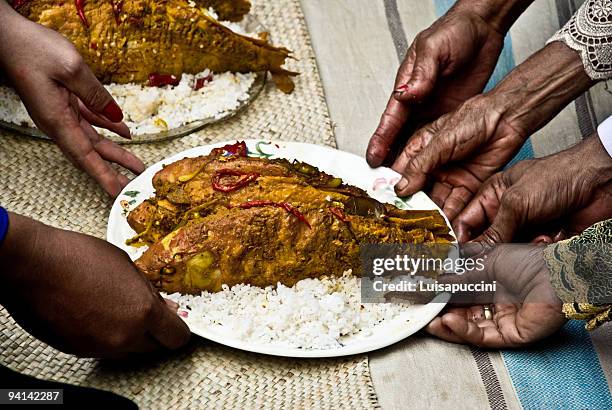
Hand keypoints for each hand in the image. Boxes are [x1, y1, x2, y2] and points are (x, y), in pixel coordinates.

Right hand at [0, 6, 143, 196]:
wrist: (6, 36)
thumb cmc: (31, 49)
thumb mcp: (72, 69)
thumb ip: (96, 95)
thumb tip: (116, 117)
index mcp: (58, 120)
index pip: (86, 157)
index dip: (104, 176)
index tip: (119, 194)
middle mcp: (58, 122)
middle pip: (92, 153)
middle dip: (115, 169)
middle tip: (136, 183)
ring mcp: (59, 112)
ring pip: (92, 138)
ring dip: (115, 151)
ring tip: (135, 164)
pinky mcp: (61, 100)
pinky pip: (89, 119)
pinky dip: (107, 125)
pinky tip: (123, 131)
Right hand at [0, 213, 189, 357]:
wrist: (33, 264)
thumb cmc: (78, 257)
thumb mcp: (126, 265)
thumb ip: (149, 292)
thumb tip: (166, 307)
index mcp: (143, 311)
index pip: (176, 337)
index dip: (178, 330)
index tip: (174, 324)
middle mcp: (124, 336)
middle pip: (154, 347)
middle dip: (154, 332)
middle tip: (145, 313)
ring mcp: (100, 347)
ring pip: (128, 350)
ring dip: (129, 335)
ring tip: (114, 308)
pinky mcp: (78, 350)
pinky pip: (103, 349)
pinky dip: (105, 337)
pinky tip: (95, 313)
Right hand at [366, 1, 511, 166]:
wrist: (484, 30)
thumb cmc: (456, 32)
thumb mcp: (436, 48)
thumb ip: (422, 73)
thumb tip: (406, 94)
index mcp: (408, 86)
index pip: (391, 119)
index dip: (381, 140)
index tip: (372, 158)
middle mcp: (419, 102)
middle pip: (401, 136)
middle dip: (392, 159)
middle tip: (385, 180)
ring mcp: (436, 111)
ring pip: (419, 143)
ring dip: (412, 163)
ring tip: (407, 183)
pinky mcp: (453, 116)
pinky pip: (440, 141)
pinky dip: (434, 158)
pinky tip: (432, 172)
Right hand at [391, 41, 594, 219]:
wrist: (507, 120)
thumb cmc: (475, 118)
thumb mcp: (440, 141)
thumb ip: (420, 165)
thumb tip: (401, 187)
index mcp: (421, 148)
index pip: (401, 172)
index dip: (393, 187)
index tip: (387, 203)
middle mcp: (434, 164)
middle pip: (418, 190)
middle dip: (412, 205)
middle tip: (405, 220)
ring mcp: (451, 176)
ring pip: (436, 200)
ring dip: (431, 213)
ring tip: (424, 226)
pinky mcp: (469, 186)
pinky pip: (457, 204)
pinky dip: (451, 216)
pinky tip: (445, 225)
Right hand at [426, 244, 565, 347]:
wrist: (556, 273)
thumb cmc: (528, 260)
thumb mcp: (487, 262)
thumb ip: (462, 276)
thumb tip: (438, 281)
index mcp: (493, 284)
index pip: (462, 294)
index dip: (443, 296)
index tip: (424, 295)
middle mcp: (498, 304)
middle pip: (464, 314)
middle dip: (441, 314)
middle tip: (422, 312)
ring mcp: (505, 320)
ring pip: (470, 329)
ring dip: (449, 326)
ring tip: (431, 321)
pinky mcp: (512, 336)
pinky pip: (484, 336)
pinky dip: (464, 331)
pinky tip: (449, 322)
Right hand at [453, 135, 611, 243]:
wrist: (601, 181)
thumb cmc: (559, 175)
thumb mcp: (517, 202)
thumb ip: (494, 229)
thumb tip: (474, 251)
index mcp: (492, 195)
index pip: (465, 222)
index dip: (459, 240)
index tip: (457, 258)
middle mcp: (506, 213)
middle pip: (486, 240)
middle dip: (490, 249)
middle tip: (489, 260)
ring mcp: (525, 227)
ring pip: (508, 251)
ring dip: (517, 250)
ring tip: (532, 239)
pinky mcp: (543, 239)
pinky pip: (530, 255)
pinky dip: (537, 251)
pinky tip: (547, 239)